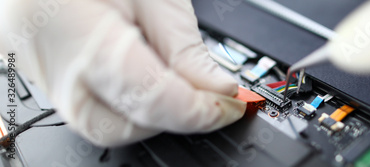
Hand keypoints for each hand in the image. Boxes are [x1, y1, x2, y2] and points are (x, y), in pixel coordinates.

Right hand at [4, 0, 245, 146]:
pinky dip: (124, 97)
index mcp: (77, 33)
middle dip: (170, 117)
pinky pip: (87, 102)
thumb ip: (186, 51)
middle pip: (118, 126)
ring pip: (100, 122)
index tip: (229, 106)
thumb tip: (217, 91)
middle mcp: (49, 64)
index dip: (199, 111)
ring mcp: (40, 74)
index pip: (149, 98)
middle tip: (201, 95)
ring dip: (147, 111)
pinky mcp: (42, 75)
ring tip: (167, 76)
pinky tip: (139, 70)